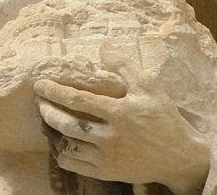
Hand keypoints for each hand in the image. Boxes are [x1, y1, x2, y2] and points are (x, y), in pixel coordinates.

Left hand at [34, 43, 209, 194]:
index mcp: (119, 113)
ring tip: (47, 117)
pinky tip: (60, 140)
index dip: (55, 91)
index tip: (39, 85)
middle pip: (68, 124)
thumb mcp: (148, 85)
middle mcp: (111, 137)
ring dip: (53, 131)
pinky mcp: (108, 172)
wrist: (179, 156)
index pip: (78, 100)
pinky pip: (75, 164)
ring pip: (69, 145)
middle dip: (48, 111)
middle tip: (38, 101)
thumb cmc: (162, 116)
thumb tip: (102, 46)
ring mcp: (108, 157)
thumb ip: (123, 65)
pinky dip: (62, 153)